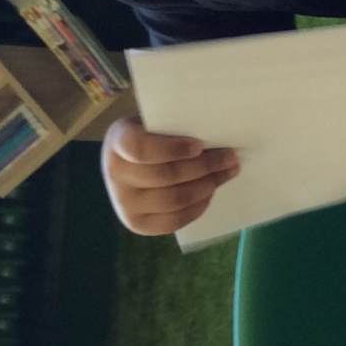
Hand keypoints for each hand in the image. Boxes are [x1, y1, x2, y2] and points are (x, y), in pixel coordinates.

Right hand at [101, 116, 240, 235]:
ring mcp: (124, 203)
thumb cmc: (150, 134)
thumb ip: (176, 126)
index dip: (172, 149)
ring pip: (174, 200)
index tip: (199, 145)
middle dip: (204, 167)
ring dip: (207, 186)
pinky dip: (197, 207)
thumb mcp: (155, 121)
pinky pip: (174, 221)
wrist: (127, 161)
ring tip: (227, 172)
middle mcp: (115, 174)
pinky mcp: (137, 224)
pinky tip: (210, 192)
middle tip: (230, 157)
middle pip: (165, 176)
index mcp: (118, 141)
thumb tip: (218, 133)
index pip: (140, 148)